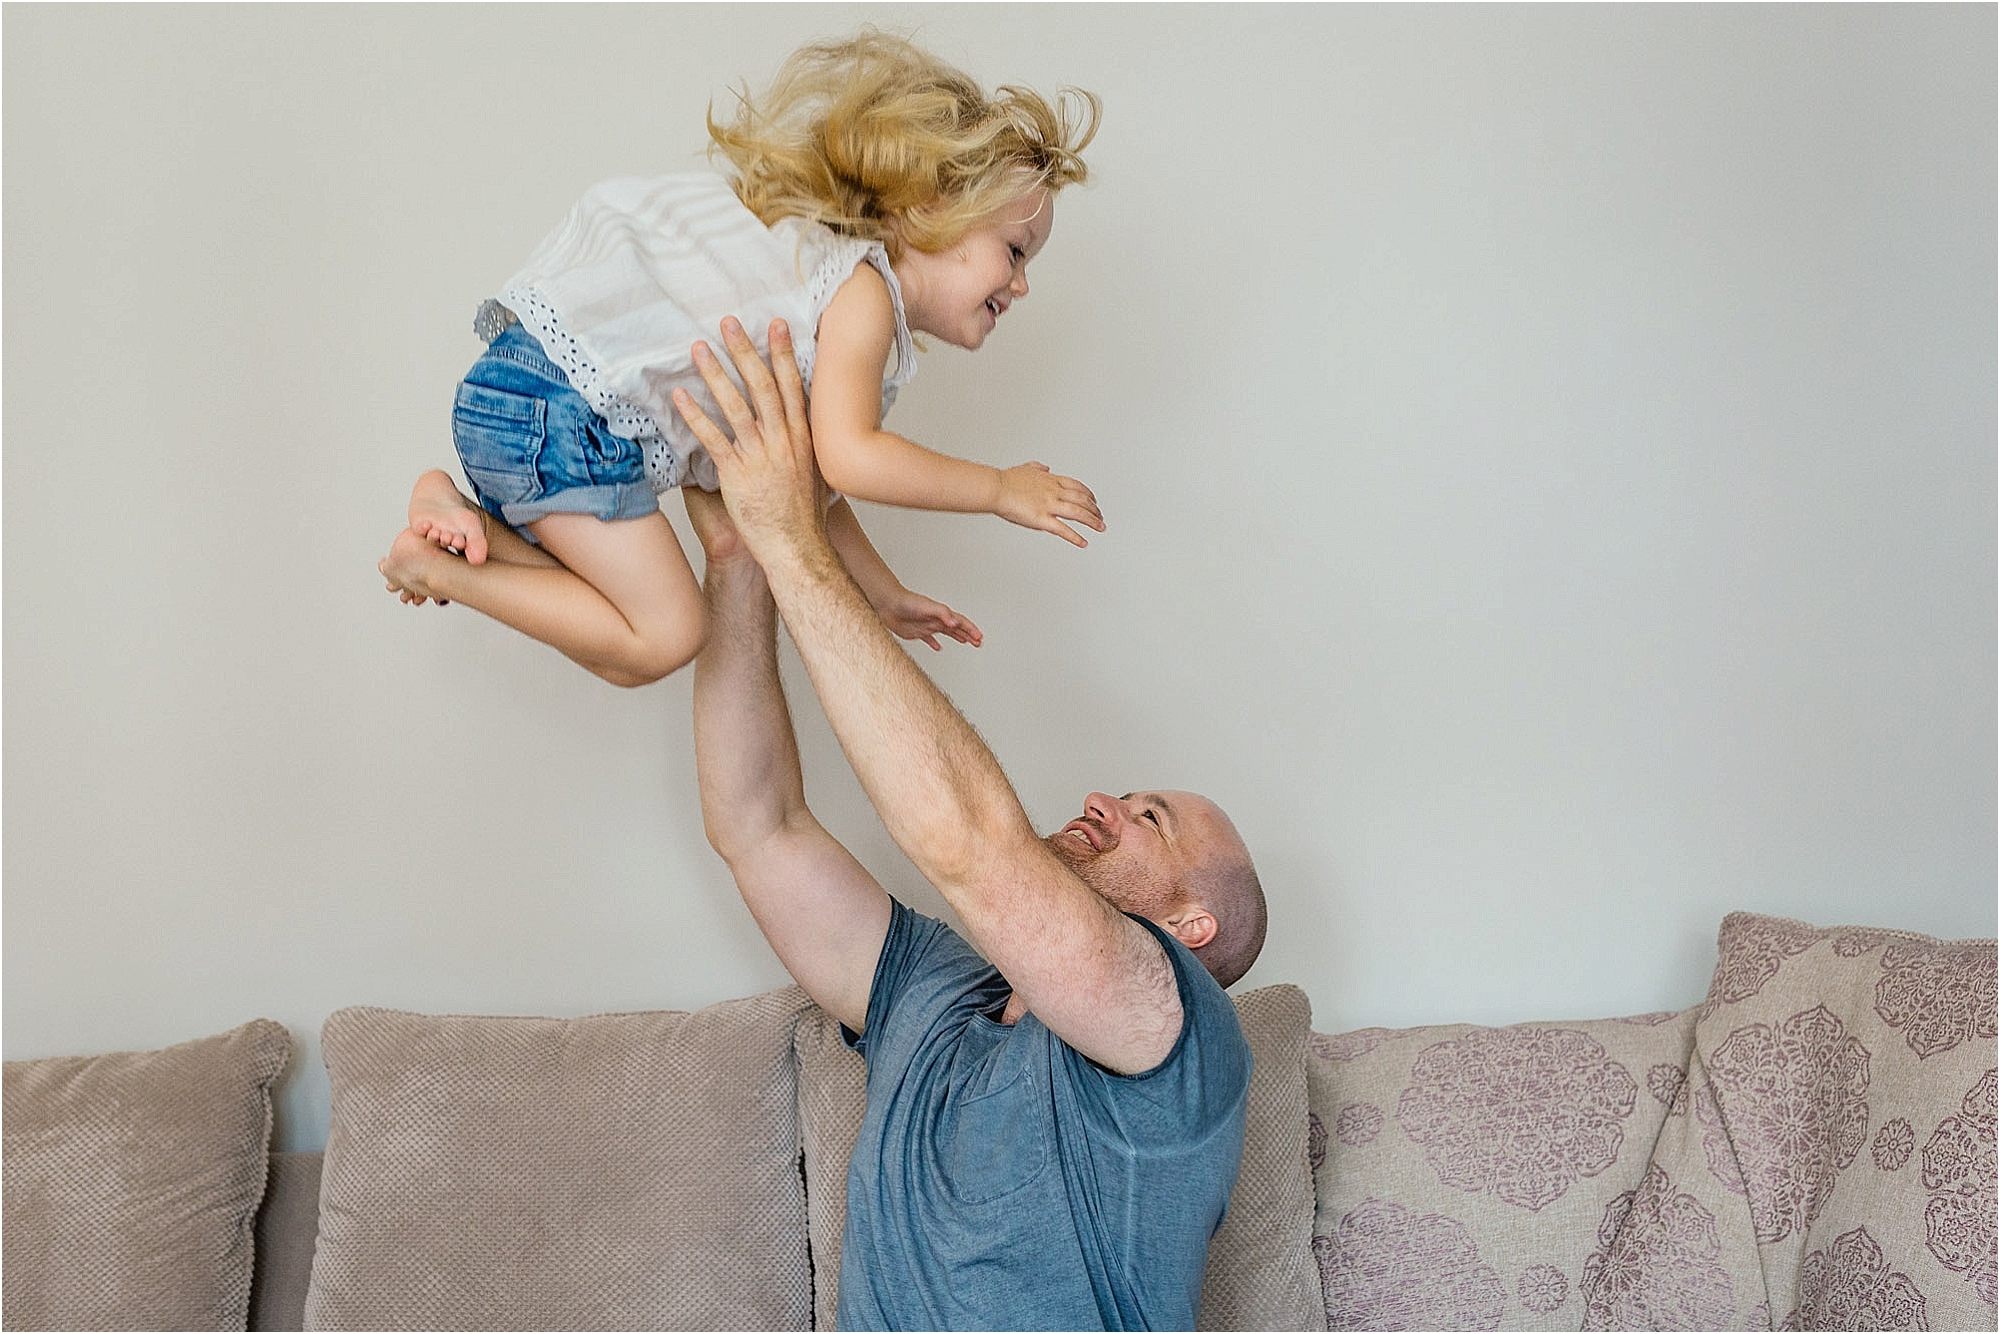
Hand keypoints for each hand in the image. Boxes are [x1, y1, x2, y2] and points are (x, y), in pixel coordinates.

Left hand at [672, 317, 824, 563]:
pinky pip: (712, 439)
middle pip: (762, 387)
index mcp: (802, 439)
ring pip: (735, 406)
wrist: (796, 549)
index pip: (793, 387)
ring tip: (698, 349)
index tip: (775, 326)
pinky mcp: (737, 475)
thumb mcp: (816, 474)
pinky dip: (695, 416)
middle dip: (746, 351)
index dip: (783, 354)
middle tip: (729, 323)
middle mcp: (783, 442)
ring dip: (716, 375)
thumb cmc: (803, 518)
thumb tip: (799, 428)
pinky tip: (679, 398)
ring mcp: (760, 457)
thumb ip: (804, 446)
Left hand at [869, 585, 983, 650]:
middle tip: (979, 642)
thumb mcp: (927, 607)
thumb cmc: (907, 602)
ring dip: (958, 637)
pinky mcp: (916, 632)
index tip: (979, 638)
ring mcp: (927, 626)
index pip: (961, 622)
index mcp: (941, 614)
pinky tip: (938, 648)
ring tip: (967, 642)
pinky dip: (935, 644)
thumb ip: (942, 613)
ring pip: (946, 633)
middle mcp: (936, 620)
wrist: (888, 604)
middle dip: (969, 635)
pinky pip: (929, 639)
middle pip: (957, 628)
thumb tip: (955, 623)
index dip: (971, 630)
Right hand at [994, 463, 1104, 547]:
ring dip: (1092, 521)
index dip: (1089, 494)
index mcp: (1051, 480)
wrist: (995, 488)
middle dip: (1095, 509)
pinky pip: (1063, 530)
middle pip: (1082, 500)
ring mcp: (1049, 505)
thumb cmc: (1006, 480)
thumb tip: (1044, 468)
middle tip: (1101, 517)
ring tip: (1100, 527)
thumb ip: (1037, 468)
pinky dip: (1075, 537)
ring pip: (1078, 513)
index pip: (1078, 487)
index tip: (1094, 501)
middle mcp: (1054, 492)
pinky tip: (1083, 542)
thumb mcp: (1025, 469)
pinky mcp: (1041, 519)